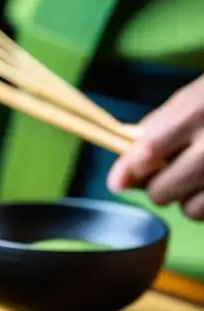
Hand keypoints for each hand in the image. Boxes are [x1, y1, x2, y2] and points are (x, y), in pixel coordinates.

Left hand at [107, 74, 203, 217]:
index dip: (129, 170)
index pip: (151, 148)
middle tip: (165, 174)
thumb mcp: (187, 100)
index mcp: (197, 111)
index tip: (116, 183)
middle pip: (163, 190)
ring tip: (195, 178)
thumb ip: (153, 131)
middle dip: (157, 187)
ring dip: (185, 200)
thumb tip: (123, 170)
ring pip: (190, 210)